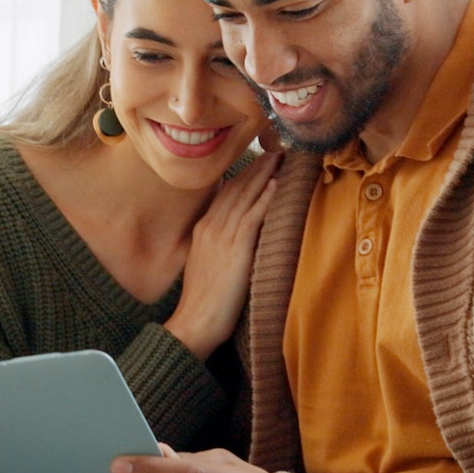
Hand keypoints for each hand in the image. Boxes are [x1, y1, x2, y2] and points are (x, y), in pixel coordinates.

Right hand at [163, 147, 278, 357]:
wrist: (195, 322)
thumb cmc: (202, 302)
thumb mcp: (205, 265)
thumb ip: (216, 245)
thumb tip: (231, 235)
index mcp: (203, 230)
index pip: (224, 194)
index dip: (242, 175)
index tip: (257, 161)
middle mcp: (211, 228)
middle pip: (235, 188)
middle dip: (255, 168)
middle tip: (273, 150)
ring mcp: (222, 237)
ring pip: (244, 197)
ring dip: (263, 175)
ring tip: (279, 158)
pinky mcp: (236, 250)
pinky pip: (252, 217)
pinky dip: (264, 198)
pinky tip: (275, 184)